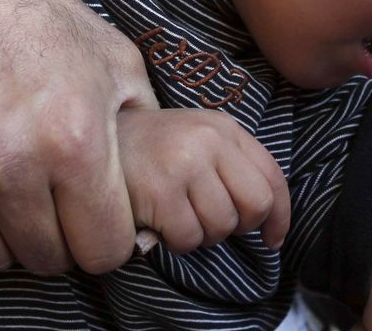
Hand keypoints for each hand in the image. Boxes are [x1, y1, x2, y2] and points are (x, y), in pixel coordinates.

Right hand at [0, 0, 157, 274]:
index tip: (93, 220)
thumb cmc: (33, 16)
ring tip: (5, 194)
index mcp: (74, 139)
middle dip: (56, 240)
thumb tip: (159, 188)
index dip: (105, 240)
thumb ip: (142, 125)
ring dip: (1, 236)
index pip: (102, 249)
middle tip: (49, 205)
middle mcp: (8, 161)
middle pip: (43, 259)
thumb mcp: (112, 58)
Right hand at [116, 107, 290, 253]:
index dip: (280, 216)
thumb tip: (268, 219)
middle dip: (240, 226)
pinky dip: (176, 242)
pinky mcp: (161, 190)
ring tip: (177, 216)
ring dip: (201, 235)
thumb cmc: (150, 150)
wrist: (92, 142)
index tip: (273, 238)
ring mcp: (185, 163)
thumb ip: (232, 168)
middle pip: (257, 205)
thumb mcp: (196, 142)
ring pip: (222, 226)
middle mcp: (210, 141)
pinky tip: (159, 223)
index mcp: (224, 128)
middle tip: (212, 224)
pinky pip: (189, 238)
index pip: (273, 177)